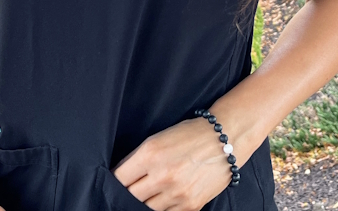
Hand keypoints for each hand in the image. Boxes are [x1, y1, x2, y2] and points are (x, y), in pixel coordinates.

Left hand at [112, 117, 244, 210]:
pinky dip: (162, 208)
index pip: (119, 178)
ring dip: (144, 203)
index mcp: (150, 153)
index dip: (113, 181)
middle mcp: (161, 175)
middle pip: (130, 197)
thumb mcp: (158, 138)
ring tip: (148, 193)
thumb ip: (138, 158)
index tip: (114, 182)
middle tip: (130, 190)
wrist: (224, 140)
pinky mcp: (190, 206)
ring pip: (146, 209)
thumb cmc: (189, 134)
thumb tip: (120, 177)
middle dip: (127, 193)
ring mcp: (176, 194)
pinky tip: (162, 199)